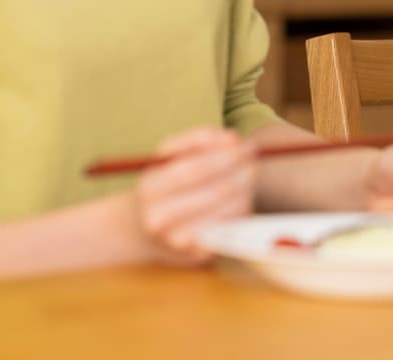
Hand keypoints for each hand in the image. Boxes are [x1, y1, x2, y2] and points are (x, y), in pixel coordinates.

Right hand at [132, 127, 255, 264]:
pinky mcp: (196, 255)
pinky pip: (230, 227)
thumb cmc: (162, 185)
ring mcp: (177, 240)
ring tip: (248, 175)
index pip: (195, 169)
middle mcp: (159, 218)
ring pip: (228, 210)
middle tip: (253, 159)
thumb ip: (197, 141)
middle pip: (214, 191)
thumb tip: (231, 138)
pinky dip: (241, 209)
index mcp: (150, 188)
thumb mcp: (168, 156)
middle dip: (241, 171)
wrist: (138, 229)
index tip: (242, 144)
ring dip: (245, 189)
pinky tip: (239, 197)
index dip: (224, 155)